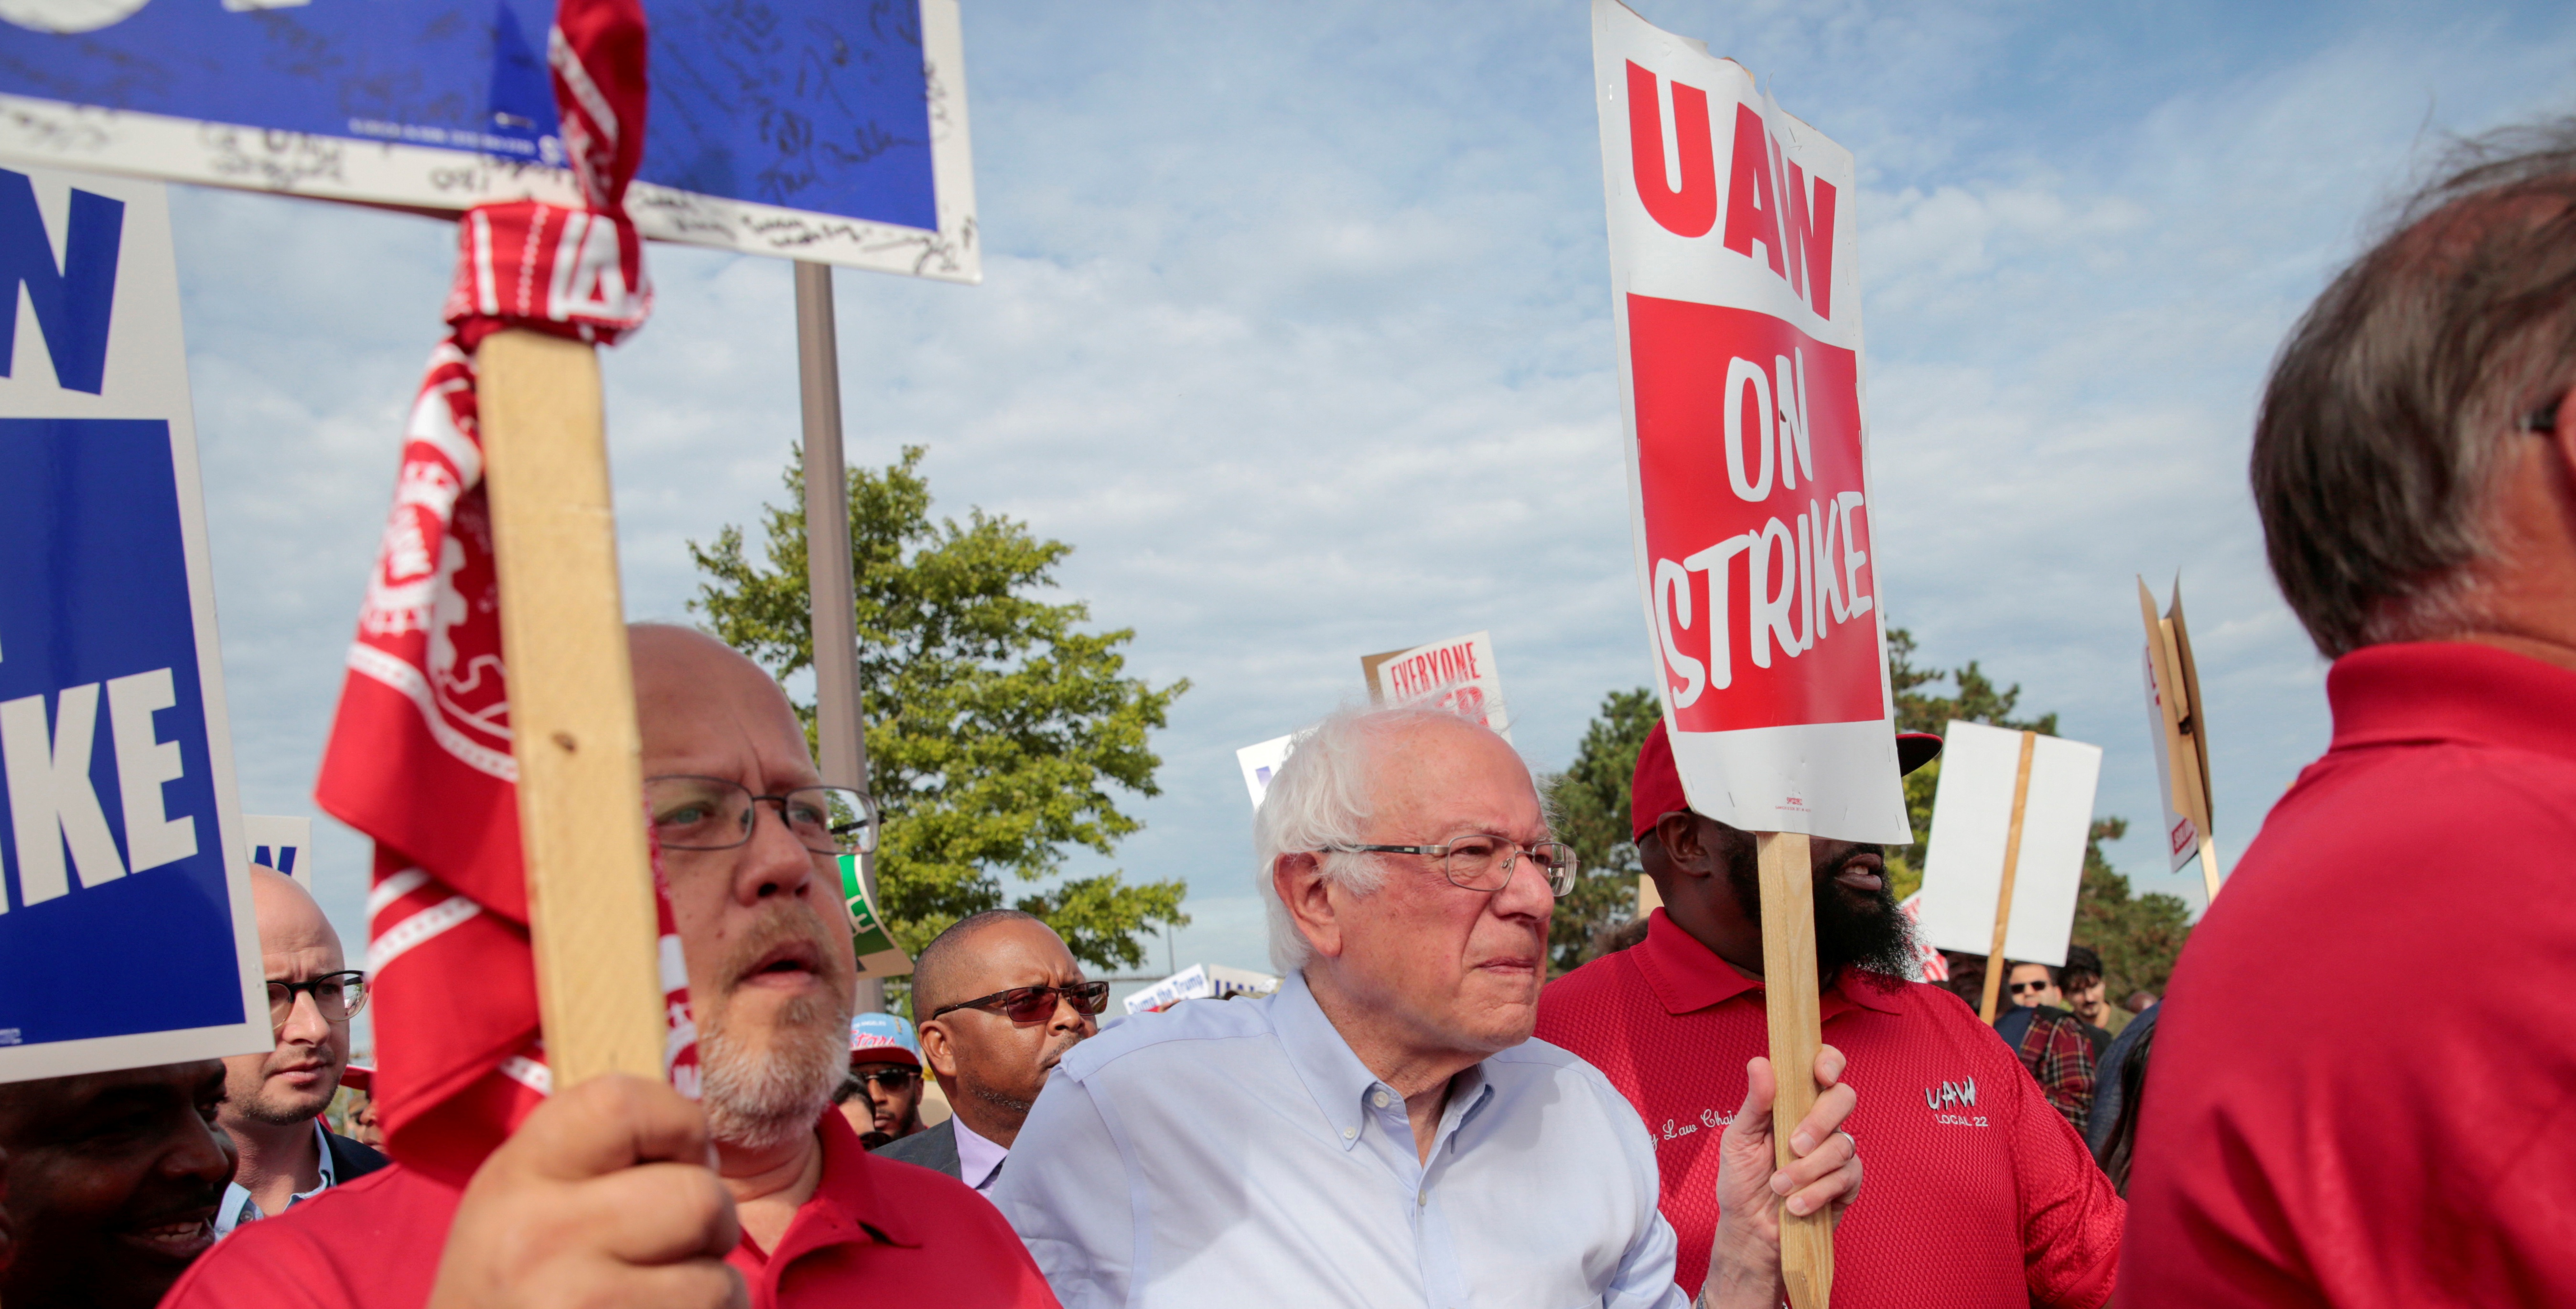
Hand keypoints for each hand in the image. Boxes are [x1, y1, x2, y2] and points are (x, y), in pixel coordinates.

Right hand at [428, 1073, 745, 1308]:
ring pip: (718, 1283)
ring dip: (712, 1293)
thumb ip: (598, 1157)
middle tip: (680, 1247)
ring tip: (661, 1298)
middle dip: (713, 1224)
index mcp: (517, 1177)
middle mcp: (540, 1240)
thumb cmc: (513, 1284)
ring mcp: (576, 1305)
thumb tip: (703, 1147)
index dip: (681, 1125)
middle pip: (700, 1198)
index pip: (623, 1104)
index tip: (681, 1162)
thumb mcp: (523, 1200)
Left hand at [1698, 1046, 1862, 1308]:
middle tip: (1793, 1144)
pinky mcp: (1847, 1184)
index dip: (1830, 1062)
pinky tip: (1796, 1205)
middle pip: (1844, 1098)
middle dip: (1820, 1120)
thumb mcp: (1738, 1139)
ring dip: (1807, 1168)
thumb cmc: (1742, 1181)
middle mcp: (1821, 1122)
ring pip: (1842, 1144)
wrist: (1750, 1230)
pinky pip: (1846, 1177)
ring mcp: (1837, 1152)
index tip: (1821, 1074)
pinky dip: (1817, 1192)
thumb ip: (1754, 1103)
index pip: (1823, 1068)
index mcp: (1794, 1103)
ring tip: (1780, 1186)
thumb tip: (1760, 1062)